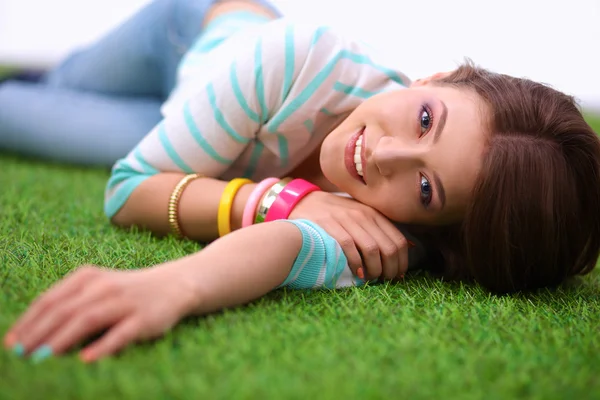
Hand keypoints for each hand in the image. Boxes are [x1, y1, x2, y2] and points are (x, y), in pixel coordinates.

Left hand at [3, 265, 196, 361]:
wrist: (175, 285)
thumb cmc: (129, 291)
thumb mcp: (98, 288)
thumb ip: (70, 304)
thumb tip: (34, 335)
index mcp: (88, 277)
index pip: (51, 300)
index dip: (29, 321)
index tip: (11, 342)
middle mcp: (105, 286)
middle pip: (66, 310)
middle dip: (39, 333)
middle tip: (22, 354)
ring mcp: (126, 302)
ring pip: (88, 319)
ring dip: (62, 339)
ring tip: (42, 357)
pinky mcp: (145, 319)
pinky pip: (121, 333)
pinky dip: (103, 346)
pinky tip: (86, 359)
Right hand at [289, 191, 411, 280]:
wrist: (303, 202)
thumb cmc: (335, 214)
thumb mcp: (360, 214)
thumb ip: (380, 228)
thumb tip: (409, 246)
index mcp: (374, 213)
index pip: (398, 240)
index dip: (402, 262)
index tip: (398, 275)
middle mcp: (364, 215)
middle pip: (388, 247)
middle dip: (390, 269)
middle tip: (386, 281)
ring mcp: (347, 220)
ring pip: (372, 249)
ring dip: (375, 269)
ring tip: (371, 278)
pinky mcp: (330, 225)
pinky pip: (350, 247)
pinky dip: (356, 263)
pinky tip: (357, 273)